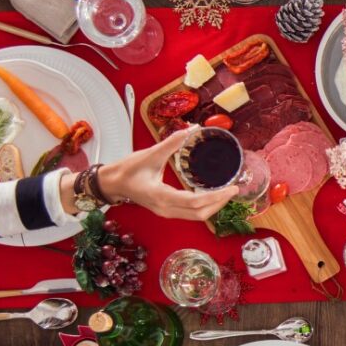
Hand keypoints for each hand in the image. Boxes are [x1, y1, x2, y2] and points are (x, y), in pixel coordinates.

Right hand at [99, 126, 237, 219]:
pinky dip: (205, 206)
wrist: (111, 184)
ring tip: (227, 192)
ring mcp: (166, 212)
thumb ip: (171, 142)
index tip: (232, 188)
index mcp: (161, 196)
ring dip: (214, 206)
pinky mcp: (167, 211)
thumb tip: (193, 129)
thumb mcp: (150, 153)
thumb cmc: (127, 169)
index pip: (194, 202)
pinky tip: (213, 195)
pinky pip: (191, 213)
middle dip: (220, 203)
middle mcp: (165, 209)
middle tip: (234, 189)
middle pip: (200, 214)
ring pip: (196, 216)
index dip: (216, 197)